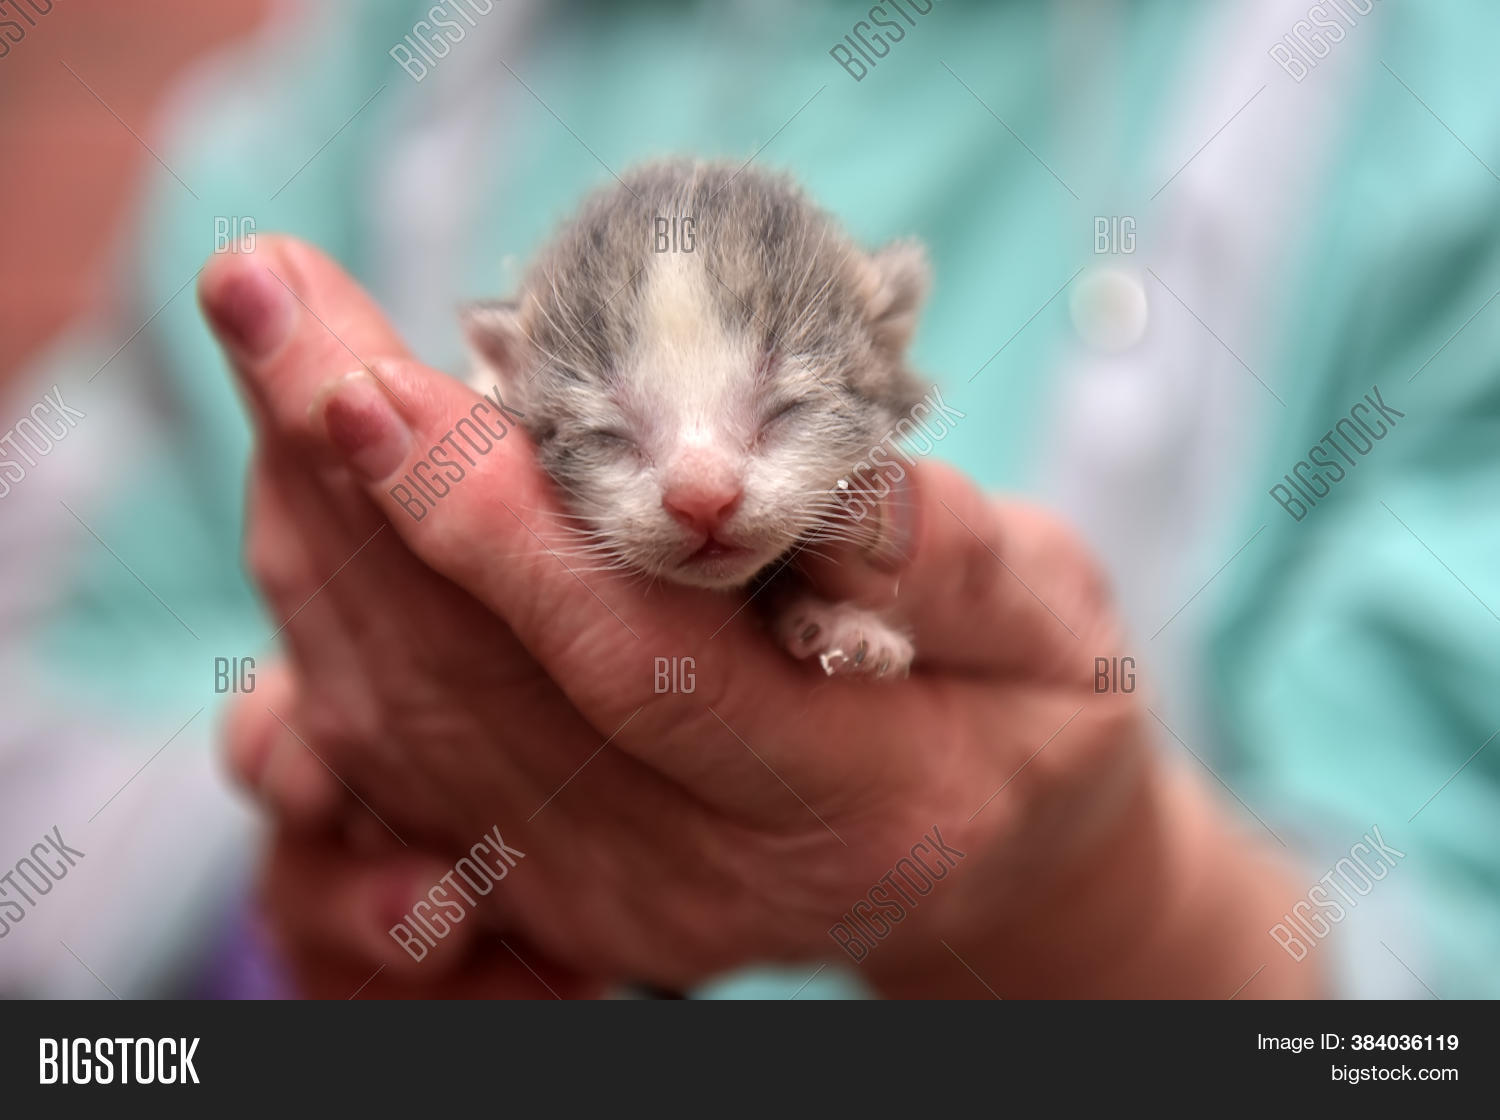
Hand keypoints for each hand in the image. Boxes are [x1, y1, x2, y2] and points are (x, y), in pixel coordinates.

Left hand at [204, 236, 1319, 996]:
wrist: (992, 852)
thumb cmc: (1033, 710)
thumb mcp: (1055, 619)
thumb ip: (950, 558)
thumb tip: (800, 482)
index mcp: (862, 804)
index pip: (642, 671)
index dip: (500, 532)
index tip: (371, 386)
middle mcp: (714, 877)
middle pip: (484, 688)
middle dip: (357, 489)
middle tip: (271, 304)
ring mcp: (620, 900)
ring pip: (413, 719)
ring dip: (323, 533)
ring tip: (279, 351)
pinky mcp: (559, 884)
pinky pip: (400, 752)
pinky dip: (336, 607)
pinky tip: (309, 484)